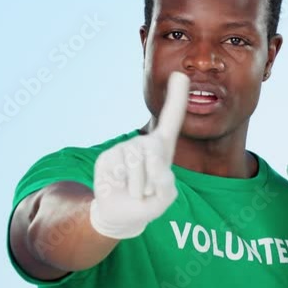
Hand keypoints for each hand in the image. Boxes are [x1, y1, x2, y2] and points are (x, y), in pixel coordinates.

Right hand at [88, 71, 188, 238]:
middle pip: (154, 149)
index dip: (177, 98)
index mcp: (162, 148)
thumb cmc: (148, 202)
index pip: (171, 120)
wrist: (120, 214)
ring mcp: (124, 148)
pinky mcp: (107, 157)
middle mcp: (143, 144)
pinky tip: (120, 188)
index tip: (180, 74)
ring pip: (136, 162)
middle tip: (149, 193)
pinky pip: (119, 169)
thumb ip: (167, 189)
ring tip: (137, 193)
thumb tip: (157, 171)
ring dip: (140, 186)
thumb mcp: (164, 200)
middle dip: (154, 176)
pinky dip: (125, 186)